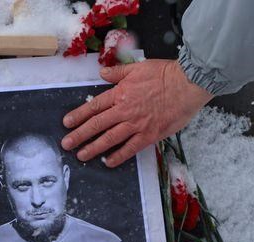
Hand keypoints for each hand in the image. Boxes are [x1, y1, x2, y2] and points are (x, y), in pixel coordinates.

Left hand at [61, 60, 212, 167]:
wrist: (187, 84)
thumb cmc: (165, 74)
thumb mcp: (138, 67)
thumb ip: (118, 72)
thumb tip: (103, 73)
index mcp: (120, 93)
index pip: (94, 106)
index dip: (79, 115)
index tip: (67, 123)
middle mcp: (124, 111)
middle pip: (97, 125)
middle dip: (79, 135)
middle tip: (66, 144)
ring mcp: (136, 125)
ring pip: (110, 139)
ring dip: (93, 148)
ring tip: (81, 156)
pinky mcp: (149, 135)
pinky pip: (130, 148)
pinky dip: (119, 156)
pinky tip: (108, 162)